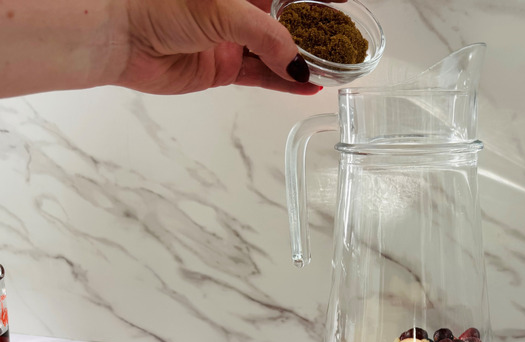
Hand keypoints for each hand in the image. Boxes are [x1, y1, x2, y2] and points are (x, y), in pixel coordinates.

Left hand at [116, 0, 321, 94]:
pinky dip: (284, 83)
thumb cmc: (159, 5)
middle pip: (286, 22)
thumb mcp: (226, 10)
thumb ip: (268, 37)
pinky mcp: (222, 67)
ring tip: (331, 70)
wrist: (120, 36)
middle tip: (341, 43)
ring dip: (302, 62)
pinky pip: (262, 76)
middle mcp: (237, 9)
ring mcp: (231, 39)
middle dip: (314, 33)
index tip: (342, 3)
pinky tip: (306, 86)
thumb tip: (297, 63)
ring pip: (277, 52)